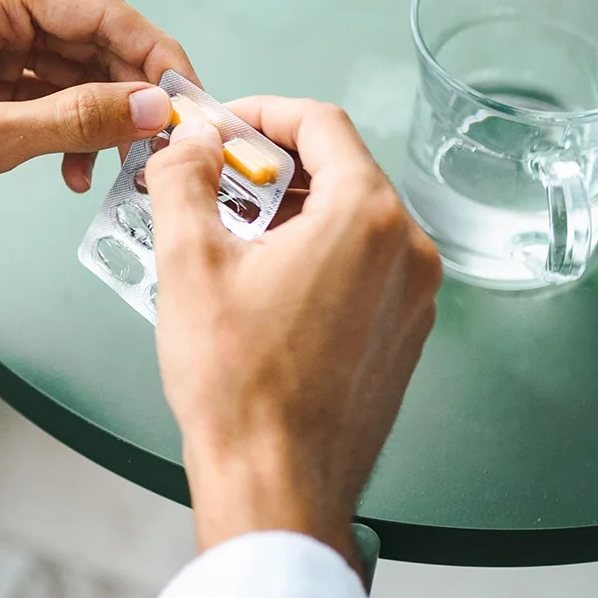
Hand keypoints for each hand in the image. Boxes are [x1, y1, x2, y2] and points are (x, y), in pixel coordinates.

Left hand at [0, 0, 192, 277]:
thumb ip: (78, 119)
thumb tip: (153, 109)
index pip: (103, 12)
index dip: (156, 56)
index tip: (189, 100)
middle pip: (95, 39)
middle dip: (131, 95)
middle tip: (161, 145)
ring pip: (75, 70)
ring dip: (100, 119)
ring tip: (113, 169)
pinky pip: (47, 92)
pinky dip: (68, 129)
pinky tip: (71, 170)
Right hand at [145, 97, 440, 563]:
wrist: (277, 484)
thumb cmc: (238, 383)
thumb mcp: (188, 261)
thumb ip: (184, 180)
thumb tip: (189, 142)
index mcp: (367, 217)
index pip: (320, 124)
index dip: (260, 113)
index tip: (217, 128)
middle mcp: (408, 251)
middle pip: (340, 170)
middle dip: (270, 166)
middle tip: (210, 180)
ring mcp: (413, 298)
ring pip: (352, 220)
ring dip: (291, 211)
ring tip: (226, 233)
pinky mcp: (403, 337)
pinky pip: (362, 267)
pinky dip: (315, 253)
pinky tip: (260, 282)